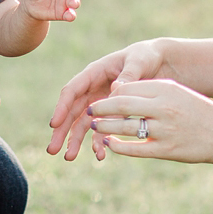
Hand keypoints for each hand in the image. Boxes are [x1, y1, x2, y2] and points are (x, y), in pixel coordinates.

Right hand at [46, 39, 167, 159]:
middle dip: (61, 131)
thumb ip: (129, 75)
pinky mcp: (111, 114)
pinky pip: (101, 130)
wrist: (160, 62)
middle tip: (52, 150)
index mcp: (94, 73)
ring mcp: (100, 103)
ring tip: (69, 158)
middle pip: (71, 111)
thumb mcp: (139, 61)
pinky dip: (99, 142)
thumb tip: (116, 89)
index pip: (72, 91)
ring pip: (82, 124)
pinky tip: (100, 155)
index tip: (54, 124)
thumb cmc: (146, 56)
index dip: (62, 107)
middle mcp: (92, 89)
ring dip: (75, 141)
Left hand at [84, 78, 212, 165]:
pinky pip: (134, 148)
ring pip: (124, 127)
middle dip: (101, 108)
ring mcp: (165, 130)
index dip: (110, 93)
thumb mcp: (177, 93)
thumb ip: (151, 92)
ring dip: (106, 127)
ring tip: (96, 126)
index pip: (128, 88)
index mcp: (166, 89)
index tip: (100, 96)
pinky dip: (118, 146)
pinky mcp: (166, 150)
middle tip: (89, 110)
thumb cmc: (199, 112)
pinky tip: (110, 143)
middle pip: (121, 105)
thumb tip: (118, 93)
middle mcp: (164, 108)